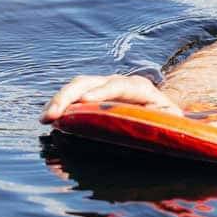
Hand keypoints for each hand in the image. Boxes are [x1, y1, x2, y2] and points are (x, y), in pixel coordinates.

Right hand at [43, 74, 184, 122]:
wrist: (163, 116)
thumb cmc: (169, 124)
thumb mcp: (172, 123)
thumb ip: (165, 125)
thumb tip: (156, 134)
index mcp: (140, 88)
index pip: (119, 86)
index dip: (102, 91)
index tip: (86, 99)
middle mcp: (118, 83)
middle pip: (90, 81)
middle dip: (69, 96)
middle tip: (52, 115)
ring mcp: (103, 88)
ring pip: (77, 87)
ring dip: (59, 100)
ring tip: (45, 118)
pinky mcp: (92, 97)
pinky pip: (73, 98)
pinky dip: (59, 106)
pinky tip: (48, 119)